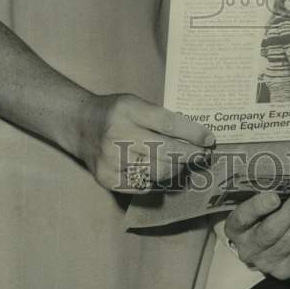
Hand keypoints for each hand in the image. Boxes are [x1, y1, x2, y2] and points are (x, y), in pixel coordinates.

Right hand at [77, 93, 214, 193]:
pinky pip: (144, 185)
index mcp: (128, 110)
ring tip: (184, 163)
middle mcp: (118, 135)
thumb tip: (196, 135)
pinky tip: (162, 172)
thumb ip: (161, 117)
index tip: (209, 139)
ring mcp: (111, 159)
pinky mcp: (107, 179)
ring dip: (177, 169)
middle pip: (165, 151)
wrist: (80, 125)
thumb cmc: (115, 112)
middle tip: (202, 156)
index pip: (168, 124)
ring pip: (158, 171)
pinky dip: (157, 180)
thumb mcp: (136, 103)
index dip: (192, 133)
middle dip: (190, 155)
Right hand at [224, 188, 289, 279]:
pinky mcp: (287, 271)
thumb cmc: (261, 214)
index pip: (243, 218)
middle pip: (271, 231)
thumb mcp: (254, 201)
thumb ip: (268, 191)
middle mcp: (248, 249)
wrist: (262, 245)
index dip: (258, 207)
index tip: (274, 196)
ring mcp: (268, 263)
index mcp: (235, 228)